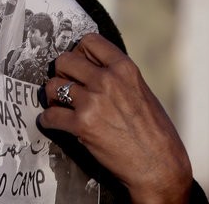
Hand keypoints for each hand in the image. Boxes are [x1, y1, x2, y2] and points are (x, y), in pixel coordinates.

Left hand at [39, 34, 192, 203]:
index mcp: (125, 68)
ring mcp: (93, 101)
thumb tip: (92, 69)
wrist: (160, 167)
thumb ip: (117, 77)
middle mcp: (108, 80)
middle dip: (62, 73)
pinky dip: (48, 120)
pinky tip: (54, 123)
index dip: (79, 51)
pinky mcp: (82, 125)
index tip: (78, 63)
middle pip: (65, 60)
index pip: (90, 41)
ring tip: (60, 105)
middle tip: (66, 85)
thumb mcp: (141, 92)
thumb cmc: (155, 132)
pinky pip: (50, 116)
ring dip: (53, 97)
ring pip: (52, 86)